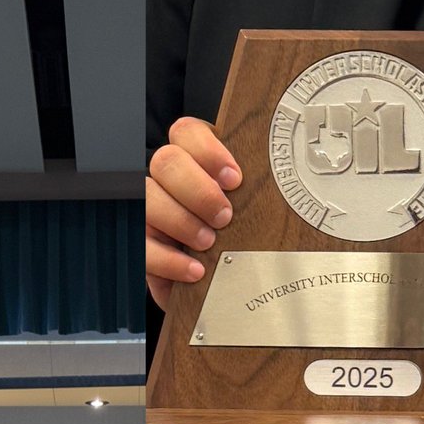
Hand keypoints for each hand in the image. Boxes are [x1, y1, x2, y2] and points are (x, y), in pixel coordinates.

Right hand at [146, 118, 241, 311]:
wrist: (220, 290)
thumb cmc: (235, 244)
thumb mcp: (248, 213)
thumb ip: (252, 193)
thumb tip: (283, 185)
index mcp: (192, 162)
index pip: (186, 133)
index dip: (208, 152)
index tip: (234, 179)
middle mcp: (165, 182)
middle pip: (165, 161)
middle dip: (198, 190)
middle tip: (224, 216)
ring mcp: (147, 213)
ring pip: (147, 199)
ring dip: (182, 221)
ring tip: (208, 243)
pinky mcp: (140, 247)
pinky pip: (142, 245)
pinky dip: (170, 259)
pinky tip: (194, 269)